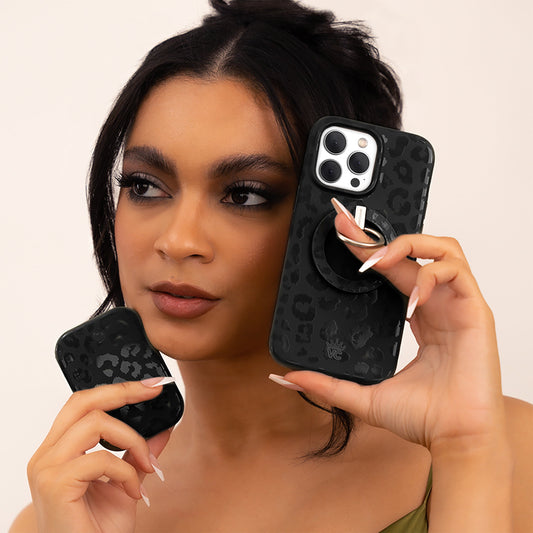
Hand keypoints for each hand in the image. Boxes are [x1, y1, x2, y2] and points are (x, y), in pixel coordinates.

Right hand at [27, 379, 172, 532]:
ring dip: (132, 441)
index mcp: (59, 449)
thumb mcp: (127, 481)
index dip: (118, 388)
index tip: (151, 384)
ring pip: (96, 423)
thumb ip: (139, 452)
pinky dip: (126, 472)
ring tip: (147, 466)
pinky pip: (101, 459)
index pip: (83, 403)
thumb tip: (164, 427)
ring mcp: (47, 468)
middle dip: (123, 391)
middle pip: (83, 401)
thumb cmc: (97, 528)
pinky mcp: (55, 484)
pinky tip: (132, 492)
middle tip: (154, 392)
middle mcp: (46, 454)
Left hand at [280, 199, 505, 450]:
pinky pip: (456, 273)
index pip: (391, 270)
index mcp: (416, 315)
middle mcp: (436, 304)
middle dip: (377, 235)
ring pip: (442, 248)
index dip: (367, 249)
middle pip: (411, 251)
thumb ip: (325, 384)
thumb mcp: (362, 395)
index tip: (340, 233)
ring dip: (408, 245)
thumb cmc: (424, 418)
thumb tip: (285, 377)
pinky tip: (411, 298)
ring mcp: (456, 304)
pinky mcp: (474, 310)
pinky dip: (431, 276)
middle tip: (344, 227)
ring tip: (377, 261)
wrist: (456, 439)